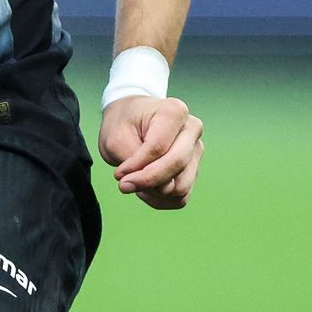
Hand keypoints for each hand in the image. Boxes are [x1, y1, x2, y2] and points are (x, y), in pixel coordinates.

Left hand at [98, 95, 202, 209]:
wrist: (131, 119)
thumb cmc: (123, 125)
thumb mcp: (116, 139)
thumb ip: (135, 162)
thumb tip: (162, 189)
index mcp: (174, 112)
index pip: (159, 148)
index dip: (137, 167)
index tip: (118, 175)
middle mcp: (192, 129)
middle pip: (176, 164)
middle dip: (148, 181)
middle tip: (124, 184)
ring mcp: (196, 150)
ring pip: (181, 185)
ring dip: (154, 192)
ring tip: (134, 182)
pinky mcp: (194, 169)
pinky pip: (181, 197)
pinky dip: (160, 199)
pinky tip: (145, 189)